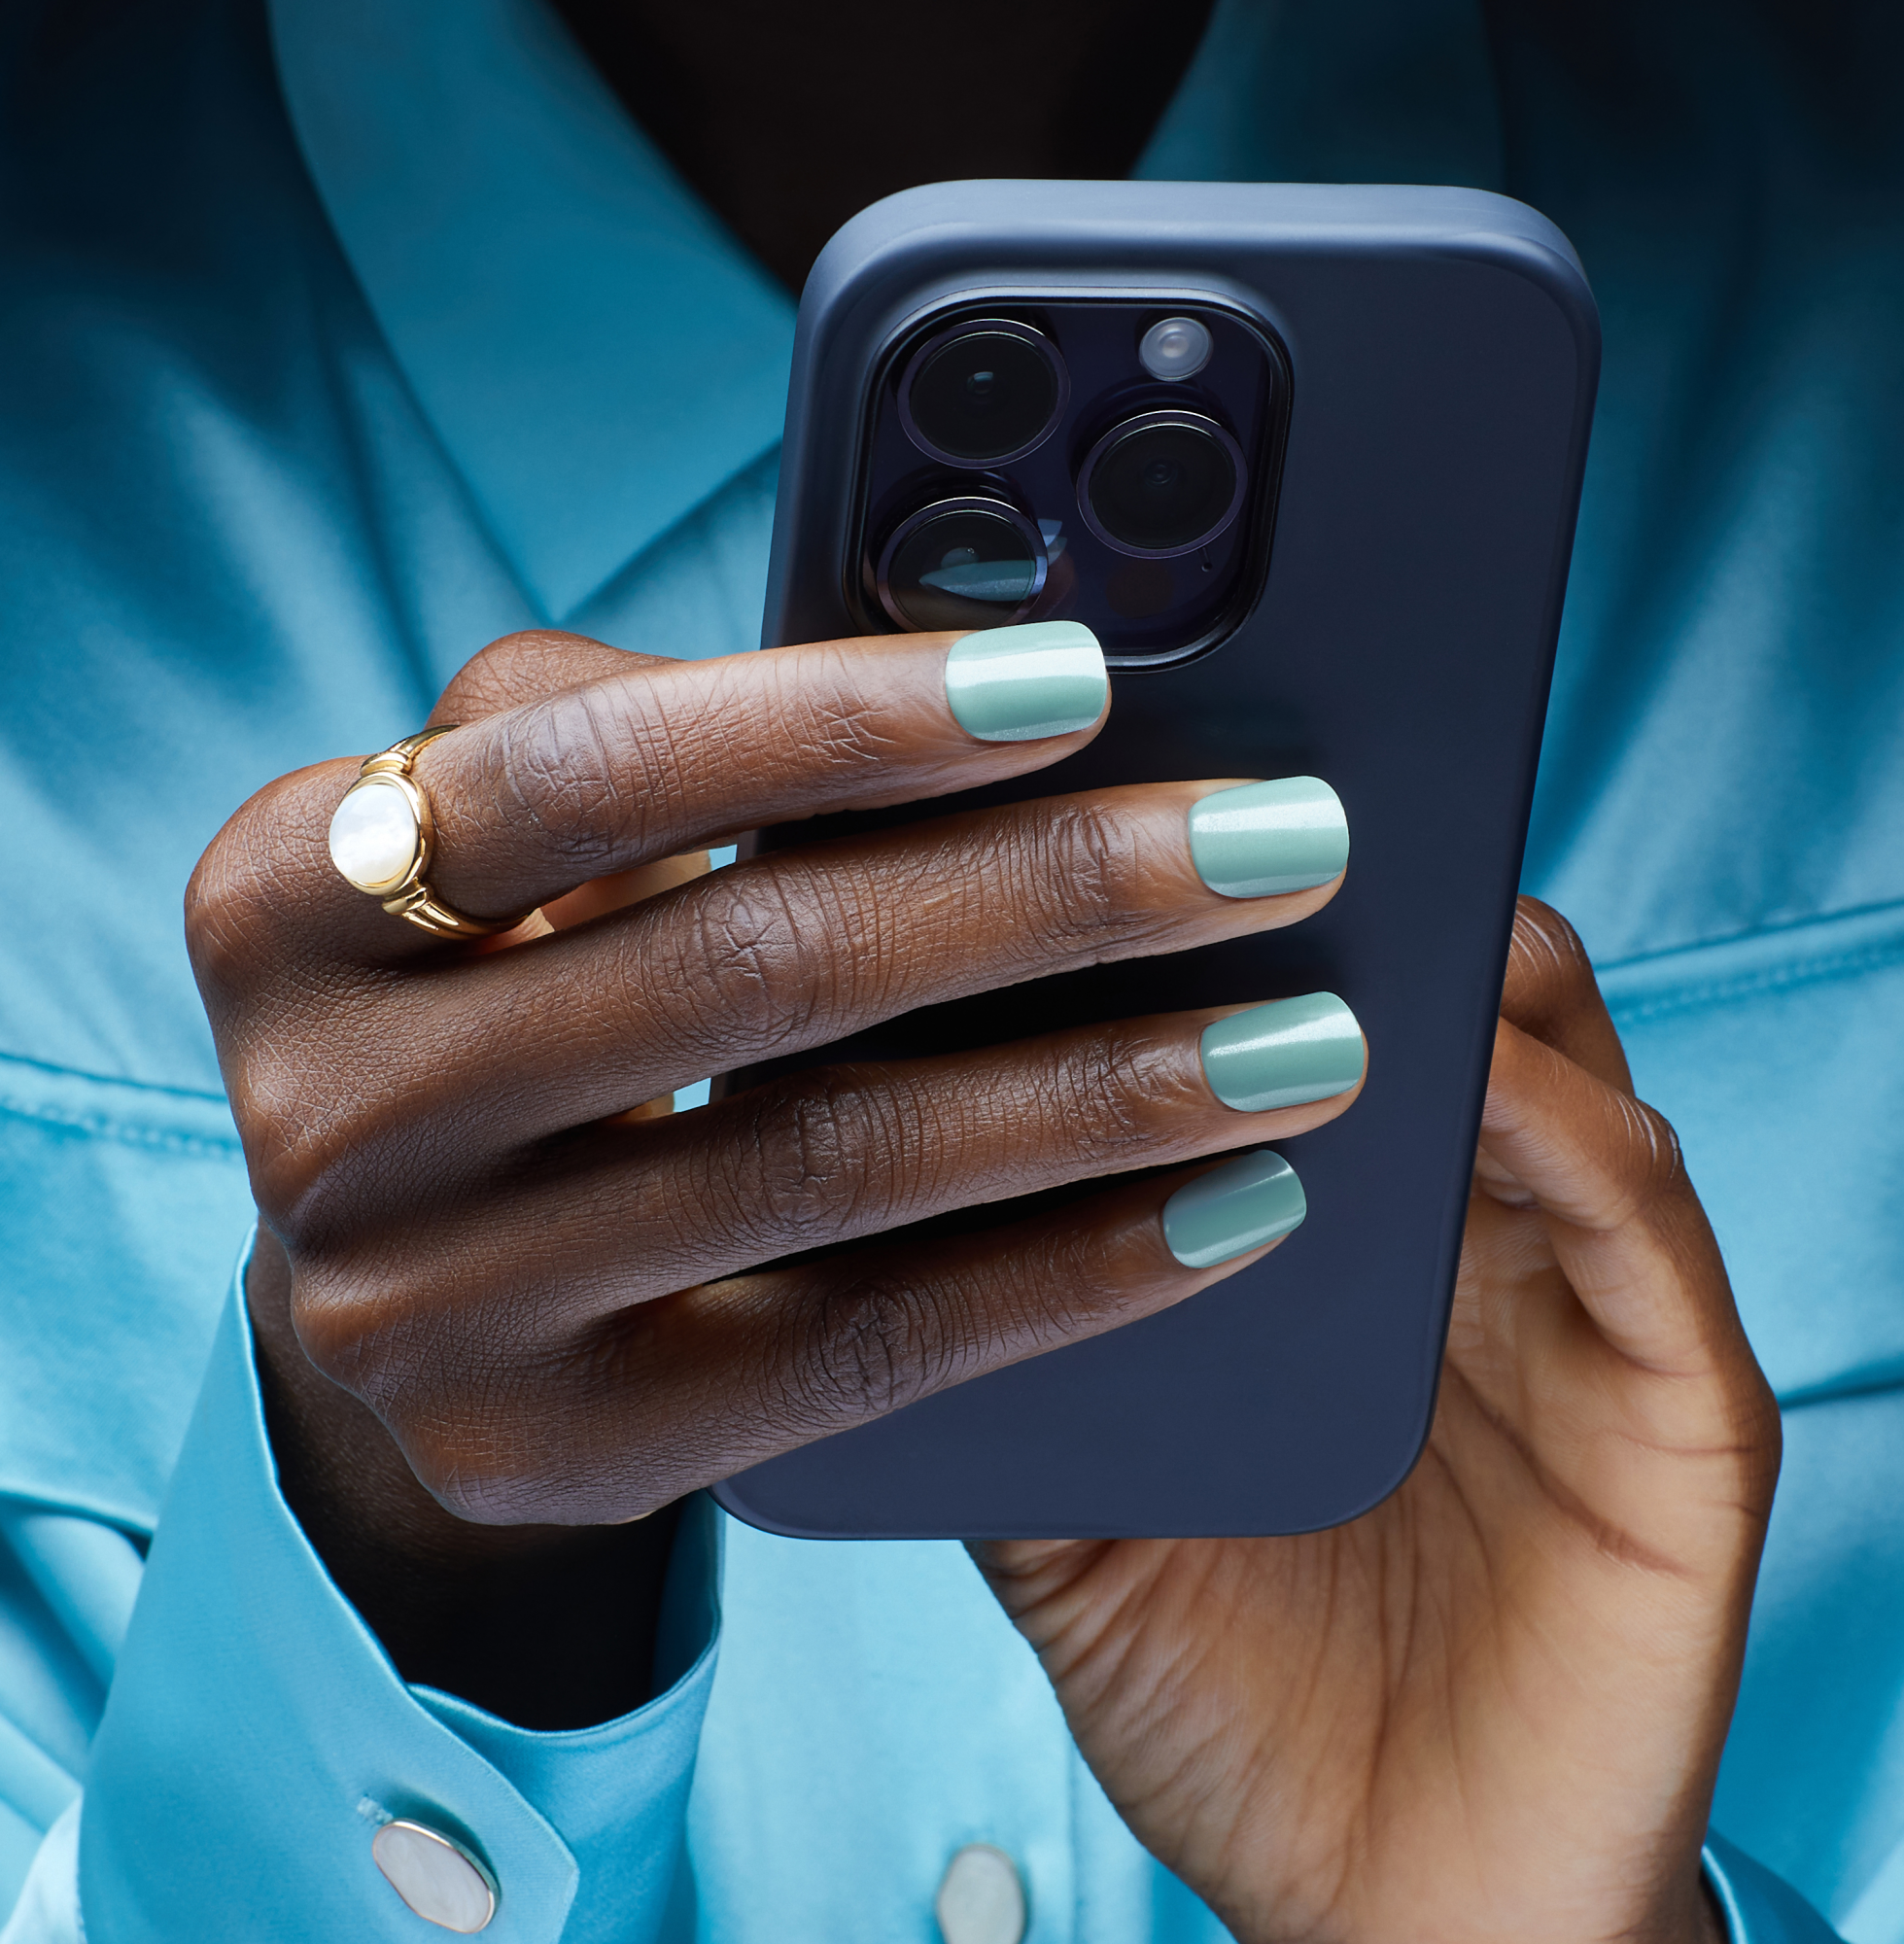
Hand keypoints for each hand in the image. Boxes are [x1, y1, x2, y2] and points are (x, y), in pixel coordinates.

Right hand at [187, 626, 1361, 1723]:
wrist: (412, 1264)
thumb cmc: (522, 982)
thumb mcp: (552, 843)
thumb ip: (706, 743)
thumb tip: (1011, 659)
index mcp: (293, 885)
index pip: (592, 770)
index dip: (842, 716)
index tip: (1084, 680)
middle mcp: (324, 1106)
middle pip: (745, 973)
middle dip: (1050, 897)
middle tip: (1287, 845)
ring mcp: (420, 1309)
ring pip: (824, 1170)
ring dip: (1104, 1094)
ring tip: (1305, 1037)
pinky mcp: (550, 1453)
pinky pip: (853, 1359)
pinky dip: (1062, 1276)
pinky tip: (1224, 1213)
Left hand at [975, 899, 1779, 1943]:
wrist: (1391, 1918)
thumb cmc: (1232, 1705)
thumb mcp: (1077, 1520)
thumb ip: (1008, 1364)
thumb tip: (871, 1201)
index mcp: (1332, 1261)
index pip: (1294, 1036)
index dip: (1210, 928)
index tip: (1099, 821)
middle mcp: (1465, 1254)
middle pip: (1430, 1005)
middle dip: (1346, 892)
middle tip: (1231, 803)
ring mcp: (1582, 1315)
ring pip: (1554, 1066)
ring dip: (1458, 968)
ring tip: (1352, 887)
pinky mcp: (1686, 1411)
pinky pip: (1641, 1224)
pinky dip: (1559, 1128)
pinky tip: (1465, 1077)